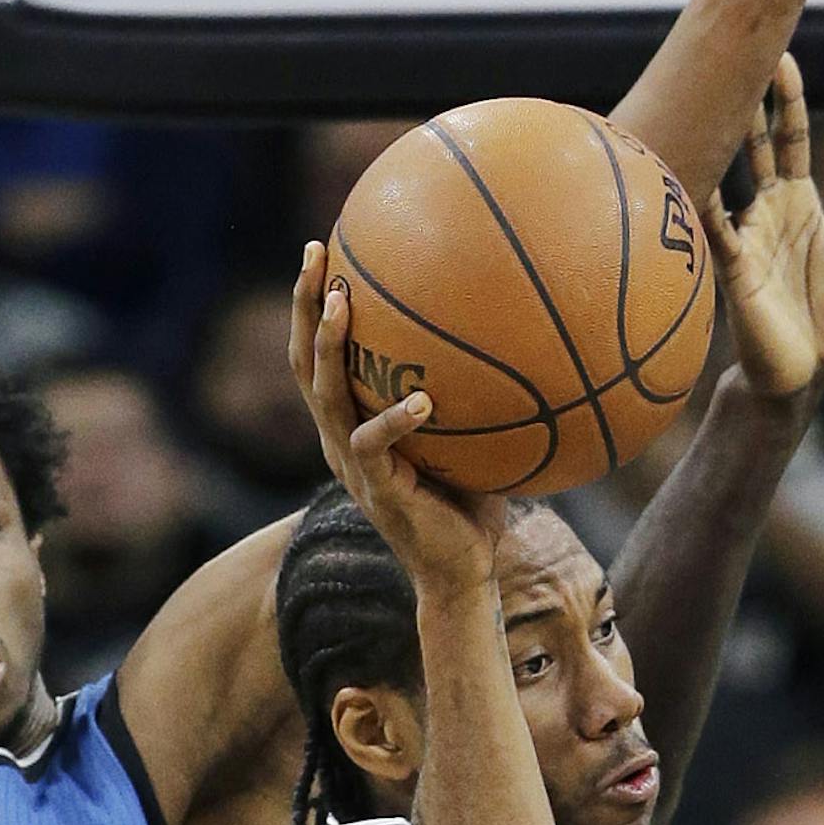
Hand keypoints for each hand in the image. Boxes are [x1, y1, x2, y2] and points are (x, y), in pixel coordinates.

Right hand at [291, 245, 505, 591]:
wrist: (461, 574)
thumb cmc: (472, 504)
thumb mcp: (471, 438)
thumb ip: (472, 396)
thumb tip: (519, 334)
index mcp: (352, 425)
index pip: (320, 357)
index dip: (313, 306)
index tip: (323, 250)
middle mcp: (340, 440)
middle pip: (304, 363)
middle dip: (304, 305)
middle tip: (313, 251)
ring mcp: (353, 466)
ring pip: (325, 396)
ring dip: (329, 346)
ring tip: (340, 301)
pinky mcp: (377, 492)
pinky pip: (375, 445)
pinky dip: (394, 420)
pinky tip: (421, 399)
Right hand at [699, 57, 823, 399]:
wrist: (802, 377)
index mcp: (799, 204)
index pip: (789, 139)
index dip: (786, 100)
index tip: (783, 56)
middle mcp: (766, 211)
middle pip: (753, 143)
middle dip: (746, 100)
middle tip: (737, 50)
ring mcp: (746, 237)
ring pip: (725, 175)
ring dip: (716, 137)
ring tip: (704, 93)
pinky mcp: (735, 269)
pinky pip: (715, 228)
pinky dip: (702, 201)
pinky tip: (693, 171)